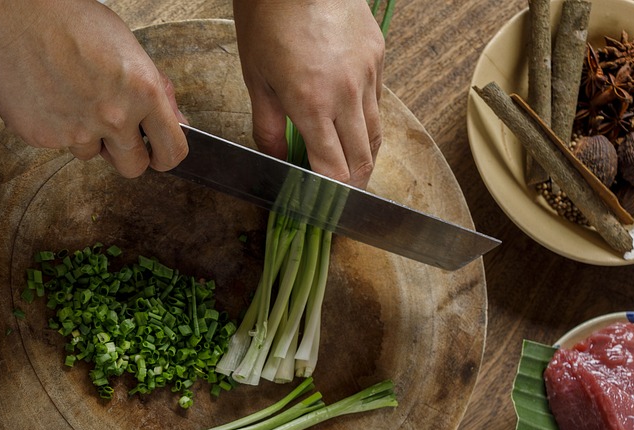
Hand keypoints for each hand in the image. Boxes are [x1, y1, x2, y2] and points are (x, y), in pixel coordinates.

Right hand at [0, 0, 186, 177]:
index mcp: (142, 91)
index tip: (157, 151)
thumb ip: (154, 88)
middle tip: (112, 129)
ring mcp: (77, 132)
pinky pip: (59, 144)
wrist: (12, 13)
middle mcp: (114, 117)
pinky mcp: (44, 138)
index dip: (165, 154)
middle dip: (126, 153)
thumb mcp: (126, 46)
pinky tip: (47, 95)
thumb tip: (176, 119)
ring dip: (86, 135)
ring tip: (69, 95)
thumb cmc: (69, 19)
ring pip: (91, 153)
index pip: (171, 151)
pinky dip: (55, 126)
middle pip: (134, 167)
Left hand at [232, 0, 384, 187]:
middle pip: (362, 160)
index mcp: (312, 104)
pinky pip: (377, 102)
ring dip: (363, 157)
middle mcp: (346, 93)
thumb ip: (266, 128)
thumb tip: (275, 160)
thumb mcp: (256, 79)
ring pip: (376, 133)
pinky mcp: (378, 56)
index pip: (333, 170)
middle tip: (338, 198)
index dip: (328, 195)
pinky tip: (349, 126)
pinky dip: (365, 122)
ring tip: (348, 170)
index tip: (320, 206)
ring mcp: (368, 74)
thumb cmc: (268, 19)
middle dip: (351, 186)